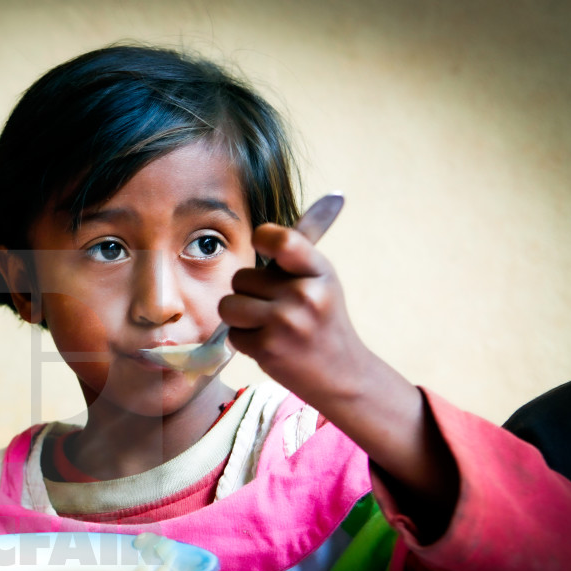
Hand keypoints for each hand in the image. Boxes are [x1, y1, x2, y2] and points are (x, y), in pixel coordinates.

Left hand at [219, 222, 371, 402]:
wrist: (342, 375)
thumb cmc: (323, 320)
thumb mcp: (322, 279)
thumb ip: (305, 248)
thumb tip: (334, 195)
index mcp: (319, 271)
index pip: (281, 240)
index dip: (262, 239)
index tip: (260, 245)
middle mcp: (304, 294)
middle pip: (240, 278)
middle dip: (249, 293)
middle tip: (276, 309)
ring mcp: (286, 323)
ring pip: (228, 305)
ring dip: (239, 317)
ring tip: (266, 326)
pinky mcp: (268, 349)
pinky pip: (232, 334)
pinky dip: (244, 342)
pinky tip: (270, 345)